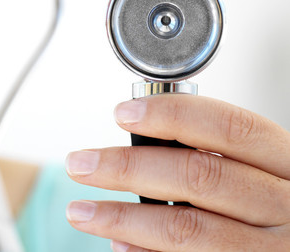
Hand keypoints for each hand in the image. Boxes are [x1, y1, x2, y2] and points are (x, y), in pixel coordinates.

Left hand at [65, 94, 289, 250]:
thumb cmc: (264, 199)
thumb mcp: (255, 167)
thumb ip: (211, 149)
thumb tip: (138, 127)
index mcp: (283, 161)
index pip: (229, 126)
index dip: (171, 115)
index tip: (122, 113)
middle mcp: (284, 206)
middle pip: (199, 176)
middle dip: (128, 167)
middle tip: (81, 163)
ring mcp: (271, 250)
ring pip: (186, 230)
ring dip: (122, 218)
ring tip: (81, 210)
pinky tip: (118, 242)